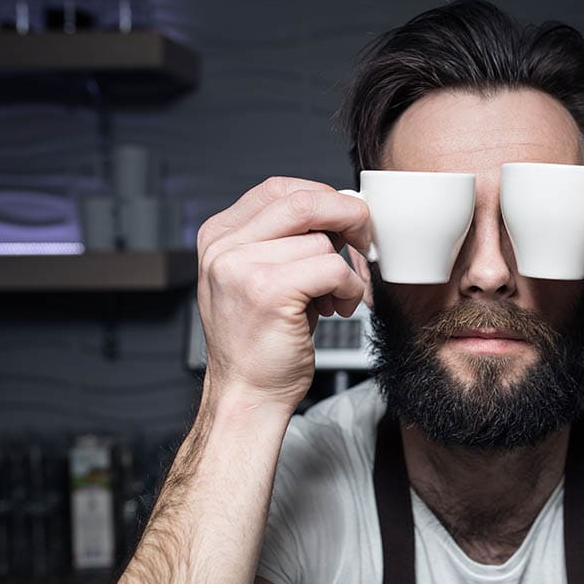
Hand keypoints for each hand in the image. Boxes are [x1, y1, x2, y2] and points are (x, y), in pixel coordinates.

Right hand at [196, 177, 369, 411]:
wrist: (247, 395)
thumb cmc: (262, 341)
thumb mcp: (261, 277)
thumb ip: (286, 240)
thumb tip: (341, 210)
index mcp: (220, 236)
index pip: (279, 188)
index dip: (323, 199)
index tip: (345, 221)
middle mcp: (224, 247)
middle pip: (303, 201)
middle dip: (347, 217)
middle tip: (363, 242)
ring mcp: (241, 268)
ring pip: (322, 241)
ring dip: (344, 271)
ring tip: (332, 298)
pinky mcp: (267, 291)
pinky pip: (332, 269)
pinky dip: (348, 288)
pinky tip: (336, 308)